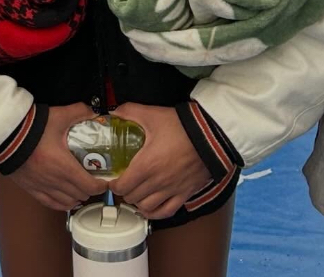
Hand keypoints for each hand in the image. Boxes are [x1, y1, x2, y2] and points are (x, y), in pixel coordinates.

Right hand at [5, 103, 105, 210]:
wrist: (6, 135)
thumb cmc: (33, 128)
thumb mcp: (60, 116)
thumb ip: (80, 111)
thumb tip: (96, 110)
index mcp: (64, 166)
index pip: (89, 186)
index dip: (101, 186)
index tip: (106, 181)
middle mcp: (54, 181)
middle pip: (80, 195)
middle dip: (91, 190)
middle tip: (95, 180)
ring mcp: (42, 187)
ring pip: (66, 202)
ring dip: (77, 197)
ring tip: (82, 189)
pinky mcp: (31, 189)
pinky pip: (50, 204)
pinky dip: (62, 204)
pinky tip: (66, 199)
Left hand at [107, 104, 210, 219]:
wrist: (211, 135)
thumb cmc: (182, 126)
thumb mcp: (153, 115)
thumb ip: (130, 111)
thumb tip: (115, 111)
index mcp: (146, 165)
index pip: (122, 186)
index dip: (113, 185)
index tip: (113, 179)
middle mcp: (157, 182)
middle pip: (132, 198)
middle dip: (124, 192)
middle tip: (124, 183)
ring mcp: (172, 190)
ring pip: (147, 207)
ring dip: (138, 202)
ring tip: (136, 193)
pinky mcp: (185, 193)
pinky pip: (167, 212)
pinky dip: (155, 213)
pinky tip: (151, 208)